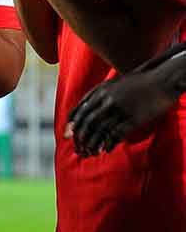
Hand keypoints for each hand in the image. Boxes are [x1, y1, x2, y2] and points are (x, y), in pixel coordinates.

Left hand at [66, 59, 181, 155]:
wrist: (162, 79)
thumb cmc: (139, 82)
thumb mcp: (114, 83)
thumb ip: (99, 94)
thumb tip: (86, 108)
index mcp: (100, 90)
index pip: (81, 110)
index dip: (73, 124)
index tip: (68, 135)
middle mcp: (107, 100)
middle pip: (89, 122)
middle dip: (81, 137)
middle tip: (78, 148)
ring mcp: (121, 109)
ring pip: (101, 129)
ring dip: (93, 143)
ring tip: (90, 152)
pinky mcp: (134, 118)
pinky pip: (117, 133)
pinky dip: (109, 143)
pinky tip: (106, 150)